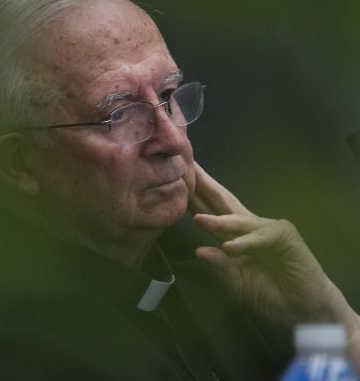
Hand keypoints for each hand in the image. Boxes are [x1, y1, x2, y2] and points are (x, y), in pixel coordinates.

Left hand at [189, 162, 358, 330]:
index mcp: (233, 236)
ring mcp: (267, 229)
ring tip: (198, 219)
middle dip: (205, 186)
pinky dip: (245, 243)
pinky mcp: (285, 236)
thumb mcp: (236, 282)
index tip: (174, 183)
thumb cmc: (269, 294)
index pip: (210, 212)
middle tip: (187, 168)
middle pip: (224, 203)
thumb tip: (199, 251)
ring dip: (218, 220)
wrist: (302, 309)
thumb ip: (219, 266)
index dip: (193, 198)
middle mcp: (249, 227)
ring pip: (239, 221)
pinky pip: (260, 238)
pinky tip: (230, 247)